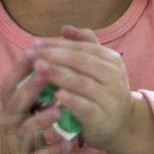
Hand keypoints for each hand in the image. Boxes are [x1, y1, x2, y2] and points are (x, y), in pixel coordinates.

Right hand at [0, 52, 68, 153]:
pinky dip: (53, 151)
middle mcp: (7, 126)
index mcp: (5, 110)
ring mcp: (15, 146)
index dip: (19, 69)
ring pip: (27, 132)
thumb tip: (45, 61)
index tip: (32, 50)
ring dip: (42, 120)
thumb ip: (27, 95)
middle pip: (16, 104)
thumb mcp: (13, 115)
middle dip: (30, 88)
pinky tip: (67, 143)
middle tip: (45, 72)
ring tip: (57, 110)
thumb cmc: (11, 137)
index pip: (9, 86)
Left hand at [28, 26, 134, 153]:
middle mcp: (114, 76)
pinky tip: (58, 95)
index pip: (82, 47)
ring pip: (82, 83)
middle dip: (55, 56)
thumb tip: (65, 28)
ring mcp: (110, 97)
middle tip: (32, 55)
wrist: (120, 124)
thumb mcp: (98, 67)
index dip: (58, 44)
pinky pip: (86, 107)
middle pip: (81, 62)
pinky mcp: (103, 118)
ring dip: (58, 74)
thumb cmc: (102, 91)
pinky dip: (72, 100)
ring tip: (38, 69)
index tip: (35, 44)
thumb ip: (84, 45)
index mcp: (111, 60)